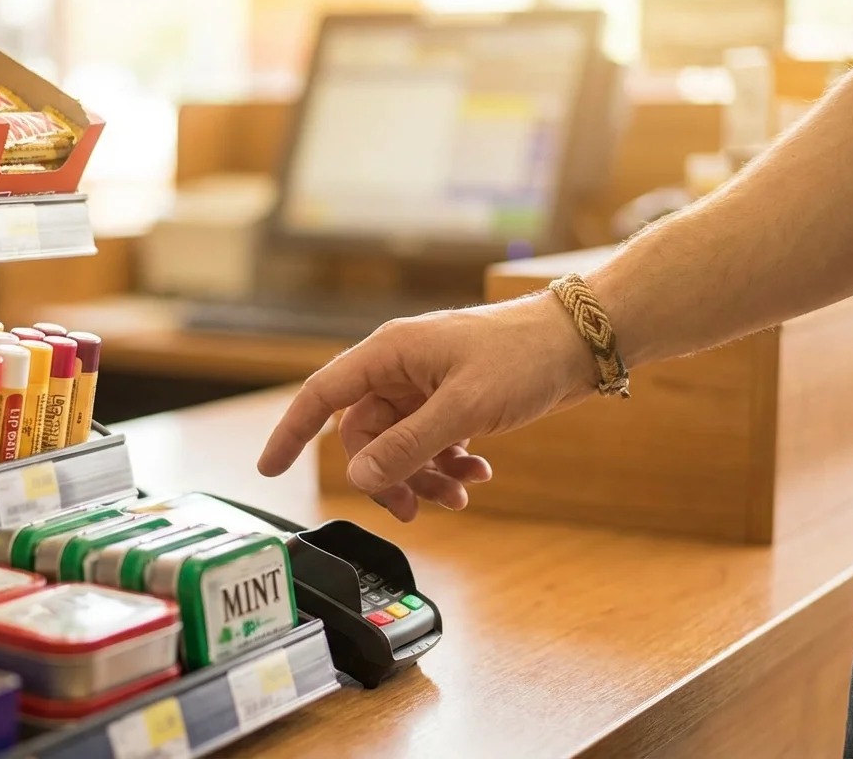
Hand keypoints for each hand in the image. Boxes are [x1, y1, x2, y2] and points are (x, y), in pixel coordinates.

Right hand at [257, 292, 597, 520]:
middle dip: (388, 476)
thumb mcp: (463, 408)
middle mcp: (401, 367)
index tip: (268, 469)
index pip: (322, 395)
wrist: (583, 341)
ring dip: (424, 476)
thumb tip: (360, 477)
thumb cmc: (524, 356)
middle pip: (365, 434)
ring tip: (461, 495)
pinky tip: (478, 473)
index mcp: (389, 353)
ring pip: (401, 444)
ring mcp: (428, 384)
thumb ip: (408, 445)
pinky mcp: (454, 398)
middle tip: (418, 510)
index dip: (291, 432)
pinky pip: (431, 441)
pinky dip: (448, 464)